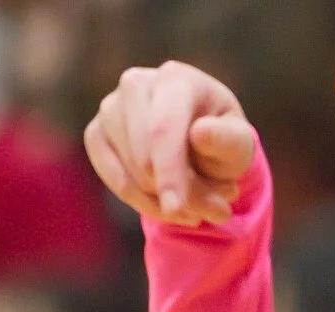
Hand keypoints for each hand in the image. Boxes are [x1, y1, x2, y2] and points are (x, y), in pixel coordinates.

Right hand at [84, 61, 255, 226]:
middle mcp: (136, 84)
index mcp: (176, 79)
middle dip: (178, 193)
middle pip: (144, 156)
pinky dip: (141, 202)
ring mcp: (110, 107)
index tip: (177, 209)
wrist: (199, 139)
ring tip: (199, 205)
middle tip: (217, 210)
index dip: (169, 172)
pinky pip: (112, 179)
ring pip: (129, 172)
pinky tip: (167, 204)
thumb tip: (200, 134)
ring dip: (164, 202)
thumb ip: (227, 139)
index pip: (163, 128)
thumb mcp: (238, 142)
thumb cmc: (221, 139)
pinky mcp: (95, 133)